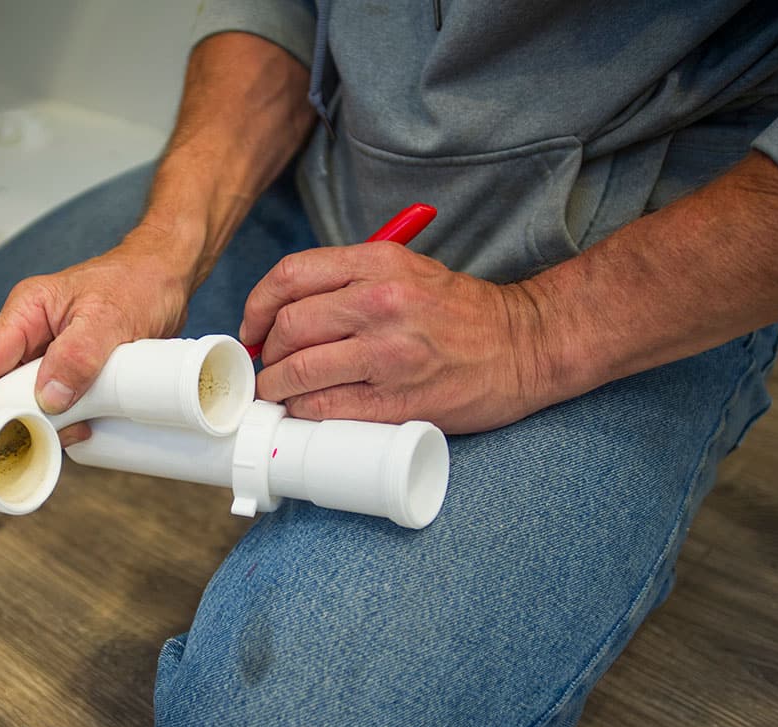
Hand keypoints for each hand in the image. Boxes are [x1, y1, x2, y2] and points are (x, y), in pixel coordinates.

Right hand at [0, 224, 195, 446]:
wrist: (169, 275)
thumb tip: (48, 398)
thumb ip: (78, 355)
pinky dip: (66, 421)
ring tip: (72, 432)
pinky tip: (86, 427)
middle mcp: (32, 333)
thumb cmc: (140, 283)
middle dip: (5, 420)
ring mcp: (51, 353)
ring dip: (43, 424)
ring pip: (28, 399)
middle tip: (19, 447)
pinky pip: (56, 403)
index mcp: (27, 312)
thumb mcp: (110, 319)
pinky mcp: (72, 370)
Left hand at [239, 241, 555, 433]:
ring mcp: (388, 354)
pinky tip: (305, 411)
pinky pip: (326, 408)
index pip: (290, 276)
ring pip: (298, 371)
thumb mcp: (407, 270)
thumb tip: (284, 314)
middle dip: (265, 353)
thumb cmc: (461, 312)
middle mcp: (380, 302)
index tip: (252, 329)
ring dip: (276, 388)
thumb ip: (349, 281)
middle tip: (267, 366)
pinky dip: (304, 412)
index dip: (257, 306)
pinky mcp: (396, 400)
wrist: (525, 346)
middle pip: (288, 327)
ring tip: (279, 393)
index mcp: (378, 263)